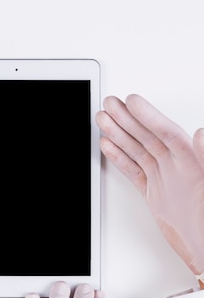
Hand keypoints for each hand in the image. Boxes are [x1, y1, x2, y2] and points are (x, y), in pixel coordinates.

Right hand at [97, 94, 203, 275]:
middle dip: (127, 119)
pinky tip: (108, 148)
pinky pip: (135, 172)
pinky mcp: (156, 195)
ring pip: (137, 151)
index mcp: (192, 163)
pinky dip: (120, 159)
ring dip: (119, 135)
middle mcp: (178, 168)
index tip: (131, 102)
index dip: (147, 116)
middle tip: (110, 104)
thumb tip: (201, 133)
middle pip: (147, 137)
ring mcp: (166, 181)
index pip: (166, 132)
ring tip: (102, 120)